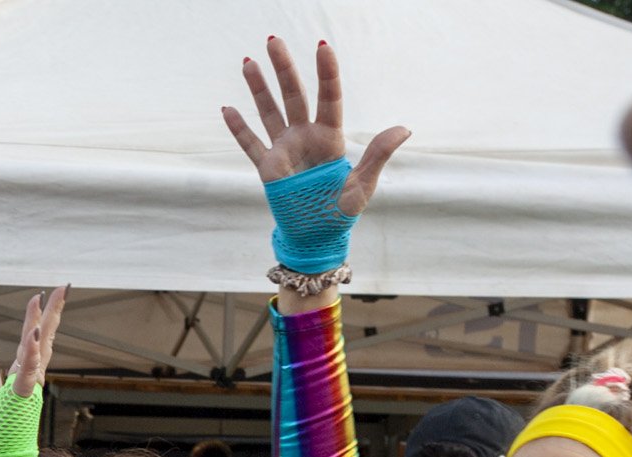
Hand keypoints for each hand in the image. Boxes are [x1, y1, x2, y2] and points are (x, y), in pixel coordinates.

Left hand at [0, 286, 65, 456]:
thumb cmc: (2, 435)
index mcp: (22, 378)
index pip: (30, 343)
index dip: (34, 319)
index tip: (39, 295)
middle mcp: (31, 380)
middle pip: (43, 339)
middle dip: (52, 313)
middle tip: (62, 287)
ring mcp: (30, 388)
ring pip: (39, 350)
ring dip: (44, 324)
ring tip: (49, 298)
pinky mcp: (23, 399)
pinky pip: (27, 373)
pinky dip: (31, 354)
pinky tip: (33, 334)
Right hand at [222, 38, 408, 203]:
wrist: (316, 239)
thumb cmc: (341, 213)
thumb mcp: (362, 186)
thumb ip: (378, 155)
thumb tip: (404, 129)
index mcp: (330, 139)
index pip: (329, 98)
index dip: (327, 73)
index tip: (322, 46)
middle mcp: (306, 137)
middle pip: (294, 96)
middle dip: (284, 68)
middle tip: (274, 41)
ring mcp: (285, 151)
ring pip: (270, 112)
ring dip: (258, 88)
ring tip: (249, 62)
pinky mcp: (268, 169)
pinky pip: (250, 145)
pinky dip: (239, 129)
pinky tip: (227, 108)